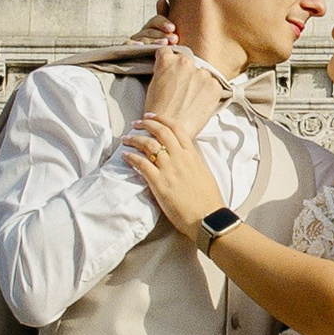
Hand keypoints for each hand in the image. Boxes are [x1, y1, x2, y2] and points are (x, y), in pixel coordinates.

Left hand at [123, 111, 224, 239]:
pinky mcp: (159, 183)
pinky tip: (125, 156)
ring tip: (126, 139)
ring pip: (148, 145)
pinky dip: (131, 157)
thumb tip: (183, 156)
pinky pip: (141, 164)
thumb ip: (192, 162)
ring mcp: (169, 170)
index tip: (151, 116)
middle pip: (160, 132)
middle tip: (136, 123)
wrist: (208, 218)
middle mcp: (180, 158)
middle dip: (146, 124)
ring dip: (134, 139)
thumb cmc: (208, 200)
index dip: (162, 119)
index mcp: (192, 155)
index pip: (176, 128)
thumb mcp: (204, 173)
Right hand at [143, 40, 227, 138]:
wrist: (169, 130)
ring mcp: (201, 74)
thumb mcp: (153, 85)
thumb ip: (164, 72)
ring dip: (198, 83)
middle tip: (181, 91)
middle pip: (187, 63)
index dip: (169, 63)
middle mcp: (185, 63)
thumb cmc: (157, 112)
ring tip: (190, 100)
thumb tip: (170, 70)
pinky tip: (198, 104)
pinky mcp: (214, 86)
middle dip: (185, 73)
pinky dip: (208, 93)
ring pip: (201, 74)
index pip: (168, 52)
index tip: (170, 71)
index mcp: (168, 60)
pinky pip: (213, 85)